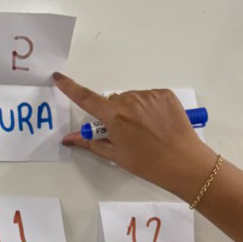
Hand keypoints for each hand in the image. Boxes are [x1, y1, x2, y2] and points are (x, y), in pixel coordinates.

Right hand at [54, 74, 216, 194]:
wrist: (184, 163)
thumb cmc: (149, 164)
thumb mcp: (116, 155)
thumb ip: (90, 142)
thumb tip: (68, 139)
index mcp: (114, 116)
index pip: (86, 98)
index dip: (70, 87)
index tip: (59, 77)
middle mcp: (130, 100)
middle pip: (113, 101)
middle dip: (114, 113)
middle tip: (126, 133)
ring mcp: (149, 95)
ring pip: (132, 99)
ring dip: (133, 110)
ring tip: (146, 131)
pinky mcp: (164, 94)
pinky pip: (149, 97)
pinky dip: (149, 108)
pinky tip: (157, 124)